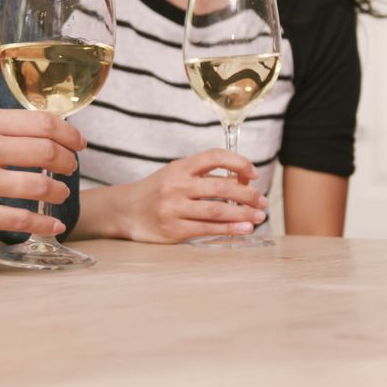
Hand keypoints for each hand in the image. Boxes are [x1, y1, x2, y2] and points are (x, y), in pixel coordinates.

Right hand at [0, 109, 85, 248]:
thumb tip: (43, 135)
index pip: (43, 123)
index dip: (70, 133)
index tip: (80, 142)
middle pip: (48, 152)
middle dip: (69, 162)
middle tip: (73, 169)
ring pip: (41, 186)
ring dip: (60, 193)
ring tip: (61, 195)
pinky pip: (23, 220)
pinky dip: (45, 225)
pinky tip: (54, 226)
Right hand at [117, 149, 268, 243]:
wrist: (125, 210)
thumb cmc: (157, 191)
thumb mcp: (176, 174)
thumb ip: (203, 175)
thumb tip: (242, 180)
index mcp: (180, 167)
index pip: (214, 157)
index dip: (239, 162)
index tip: (254, 173)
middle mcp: (177, 185)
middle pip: (221, 187)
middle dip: (248, 194)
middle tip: (262, 200)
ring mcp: (174, 209)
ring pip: (217, 211)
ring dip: (243, 214)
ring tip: (259, 216)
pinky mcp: (173, 229)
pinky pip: (207, 229)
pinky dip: (229, 229)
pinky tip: (244, 228)